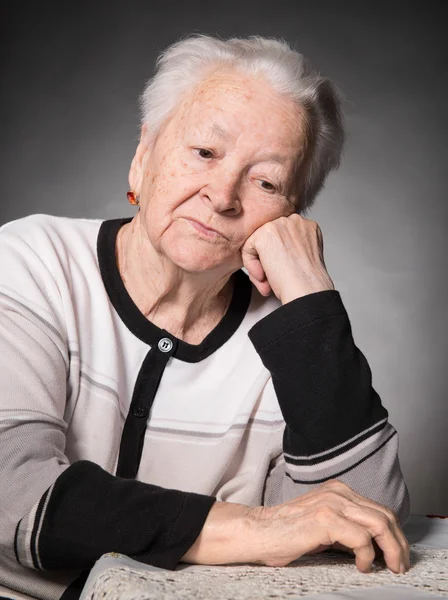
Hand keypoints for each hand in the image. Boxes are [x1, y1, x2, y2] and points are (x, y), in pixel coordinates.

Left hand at [241, 214, 334, 303]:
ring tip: (268, 280)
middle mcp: (294, 220)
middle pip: (267, 237)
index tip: (281, 272)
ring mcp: (279, 224)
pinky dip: (251, 265)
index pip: (280, 235)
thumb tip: (270, 249)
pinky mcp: (265, 233)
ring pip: (256, 242)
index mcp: (306, 226)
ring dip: (258, 263)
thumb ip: (288, 247)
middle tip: (271, 278)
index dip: (276, 256)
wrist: (307, 290)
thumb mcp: (300, 257)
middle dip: (265, 258)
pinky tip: (264, 275)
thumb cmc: (305, 281)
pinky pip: (247, 248)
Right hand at [254, 479, 410, 573]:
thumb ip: (347, 529)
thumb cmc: (286, 532)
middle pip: (385, 515)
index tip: (397, 555)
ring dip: (390, 550)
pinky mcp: (325, 518)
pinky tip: (361, 565)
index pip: (380, 510)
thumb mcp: (324, 526)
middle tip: (399, 565)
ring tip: (388, 567)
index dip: (395, 535)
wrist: (258, 531)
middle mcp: (338, 492)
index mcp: (339, 490)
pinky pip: (362, 538)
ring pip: (379, 524)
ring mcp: (332, 502)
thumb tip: (375, 547)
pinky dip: (368, 555)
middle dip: (398, 544)